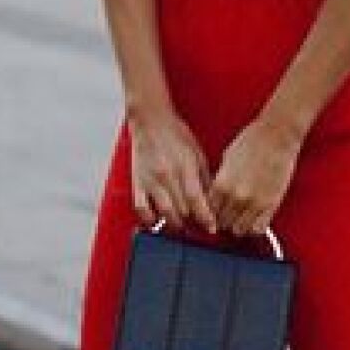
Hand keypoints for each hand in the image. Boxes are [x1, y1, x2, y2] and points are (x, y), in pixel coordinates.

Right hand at [127, 108, 219, 233]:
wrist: (151, 121)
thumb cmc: (177, 135)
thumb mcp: (198, 154)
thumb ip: (204, 179)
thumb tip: (212, 202)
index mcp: (186, 166)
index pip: (197, 200)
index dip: (205, 218)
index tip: (212, 228)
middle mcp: (167, 175)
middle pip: (182, 210)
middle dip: (193, 223)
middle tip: (199, 227)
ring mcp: (150, 180)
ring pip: (164, 213)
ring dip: (175, 225)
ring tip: (182, 227)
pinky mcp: (137, 182)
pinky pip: (141, 209)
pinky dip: (150, 220)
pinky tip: (158, 222)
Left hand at [207, 115, 304, 237]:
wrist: (277, 135)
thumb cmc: (252, 141)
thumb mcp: (226, 159)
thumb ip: (220, 180)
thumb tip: (216, 194)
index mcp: (221, 183)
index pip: (208, 210)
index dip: (210, 213)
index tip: (213, 212)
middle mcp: (236, 196)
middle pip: (221, 222)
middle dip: (222, 220)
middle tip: (227, 215)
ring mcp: (254, 202)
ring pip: (238, 230)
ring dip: (237, 225)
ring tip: (240, 218)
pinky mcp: (271, 204)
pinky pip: (258, 228)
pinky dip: (253, 228)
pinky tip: (252, 220)